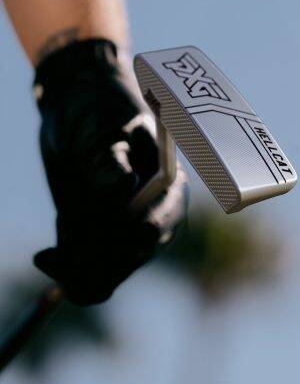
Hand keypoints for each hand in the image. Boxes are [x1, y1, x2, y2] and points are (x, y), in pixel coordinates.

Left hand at [32, 39, 187, 304]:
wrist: (75, 112)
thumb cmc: (99, 108)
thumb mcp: (105, 126)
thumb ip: (111, 158)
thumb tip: (123, 187)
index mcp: (167, 186)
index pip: (163, 219)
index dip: (142, 231)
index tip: (113, 236)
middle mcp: (153, 215)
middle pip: (134, 255)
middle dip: (97, 259)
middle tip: (56, 250)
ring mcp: (127, 232)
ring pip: (109, 272)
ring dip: (77, 267)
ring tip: (52, 246)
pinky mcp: (101, 242)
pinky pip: (89, 274)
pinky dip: (67, 272)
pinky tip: (48, 257)